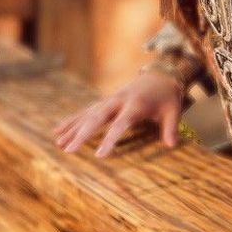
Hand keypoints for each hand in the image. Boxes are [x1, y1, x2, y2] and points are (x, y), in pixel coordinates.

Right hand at [50, 71, 187, 157]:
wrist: (160, 76)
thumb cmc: (167, 97)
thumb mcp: (174, 111)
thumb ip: (171, 128)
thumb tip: (172, 145)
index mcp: (135, 104)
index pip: (120, 124)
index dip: (109, 139)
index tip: (99, 155)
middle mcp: (118, 100)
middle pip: (96, 118)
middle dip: (81, 134)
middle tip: (68, 150)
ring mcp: (109, 99)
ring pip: (87, 114)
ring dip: (72, 128)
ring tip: (58, 143)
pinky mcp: (105, 101)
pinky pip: (86, 111)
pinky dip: (72, 120)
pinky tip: (58, 130)